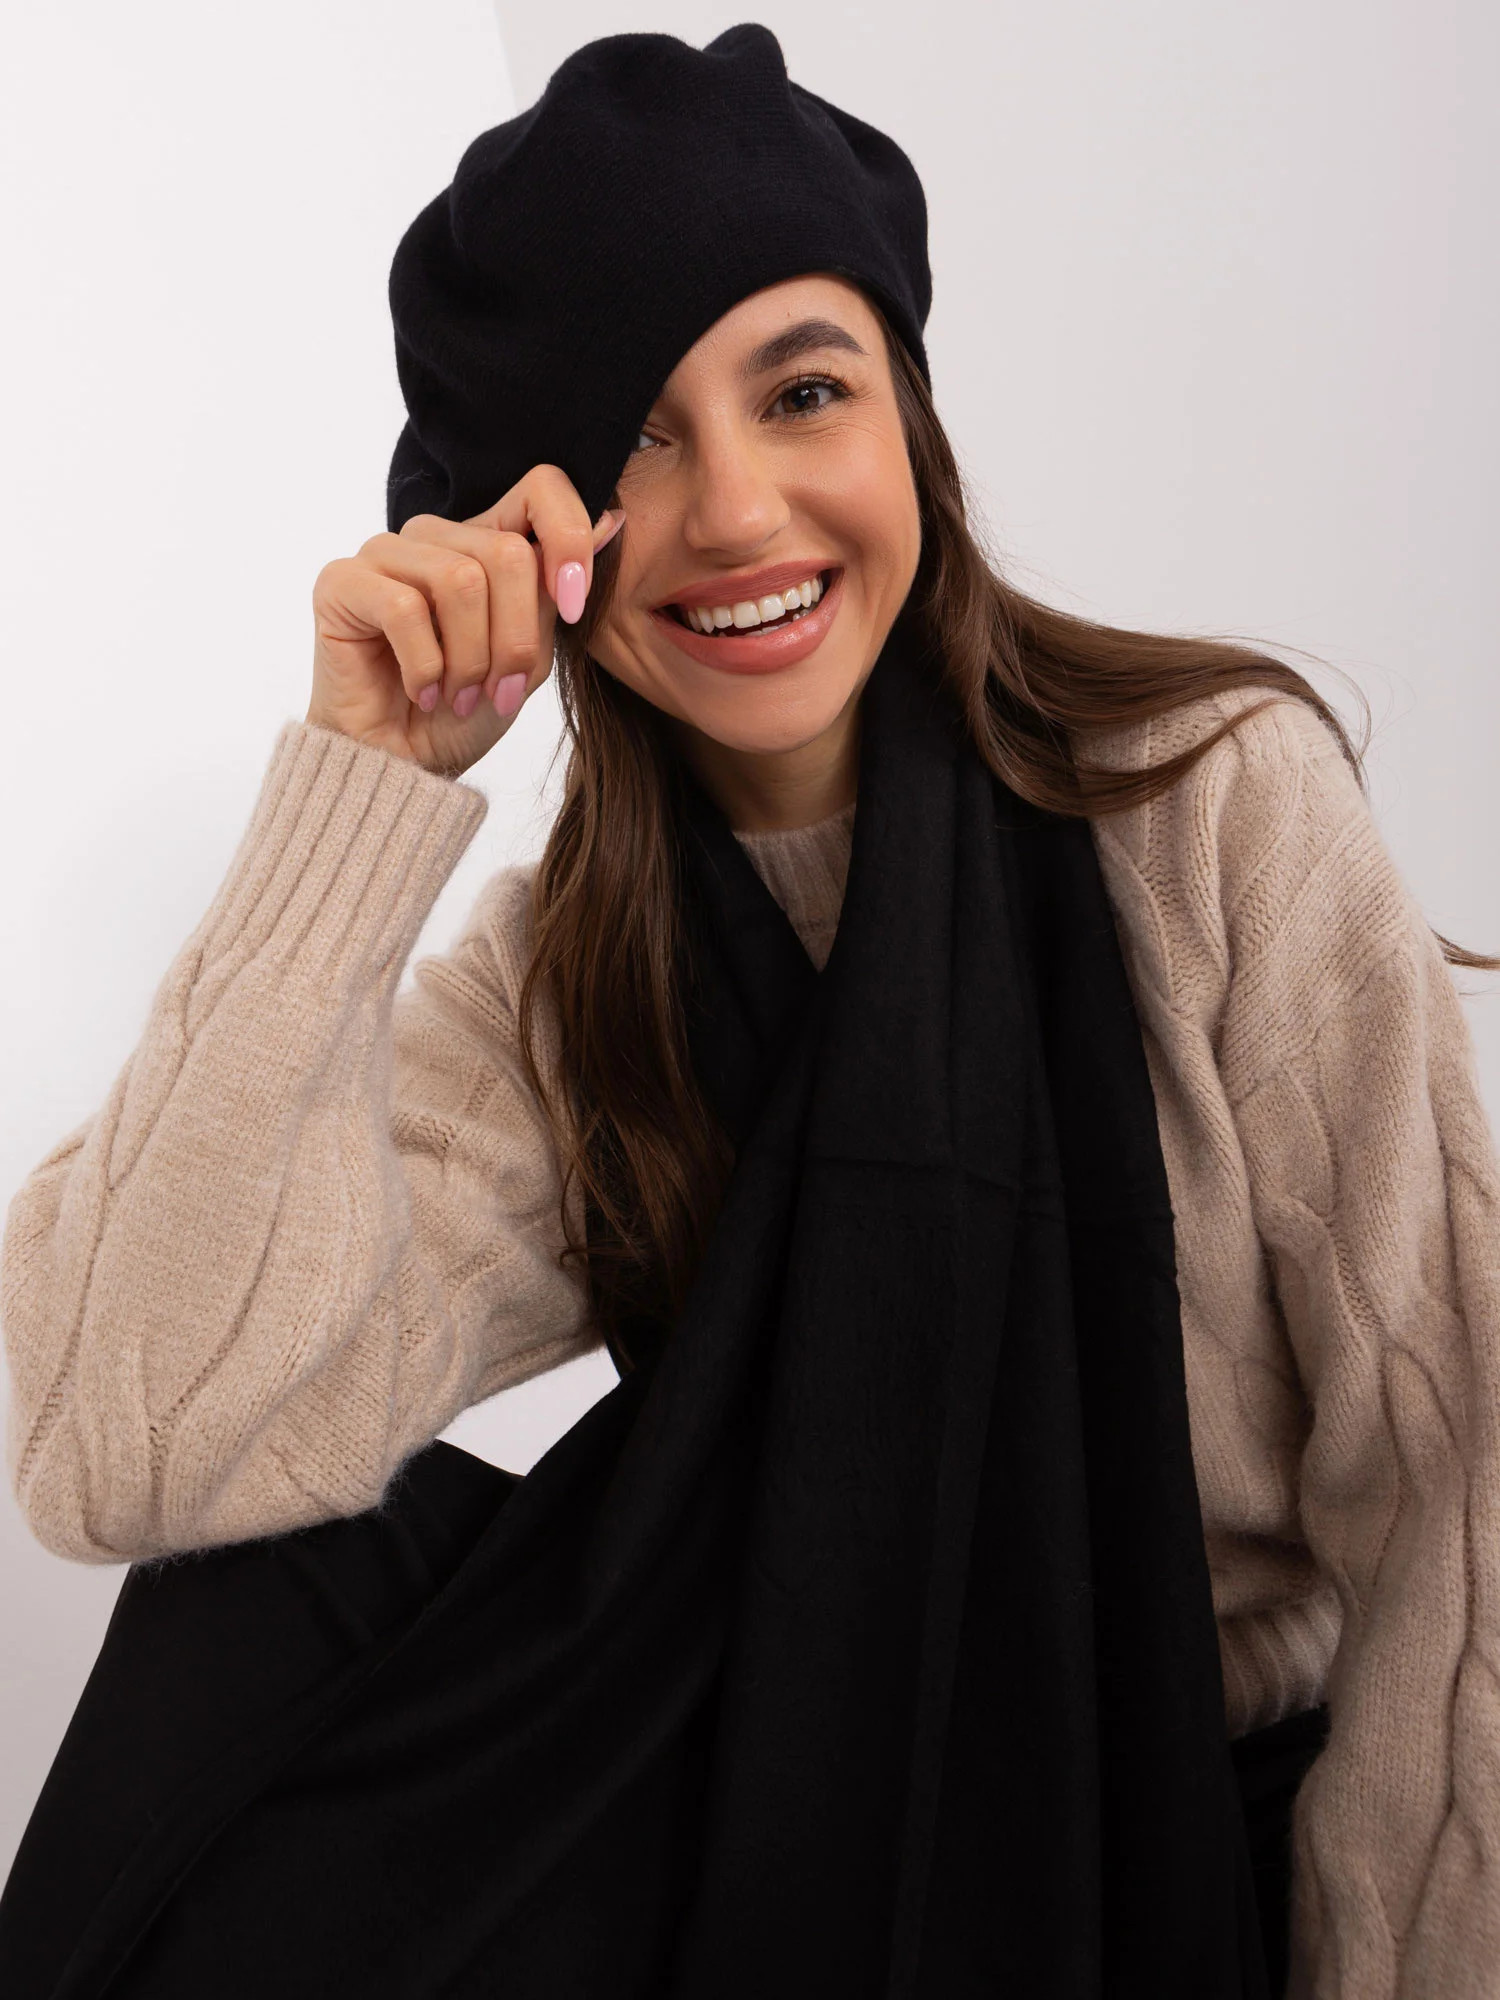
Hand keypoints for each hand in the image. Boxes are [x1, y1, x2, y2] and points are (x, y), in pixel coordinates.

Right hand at [306, 464, 622, 777]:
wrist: (402, 768)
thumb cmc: (463, 714)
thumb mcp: (528, 657)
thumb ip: (552, 591)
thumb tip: (611, 521)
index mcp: (483, 542)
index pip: (541, 489)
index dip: (569, 540)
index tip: (573, 608)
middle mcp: (434, 537)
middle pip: (506, 552)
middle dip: (515, 638)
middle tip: (499, 692)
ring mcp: (384, 553)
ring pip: (459, 580)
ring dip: (470, 659)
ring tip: (459, 697)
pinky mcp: (341, 582)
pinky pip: (403, 608)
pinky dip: (425, 666)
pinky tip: (421, 692)